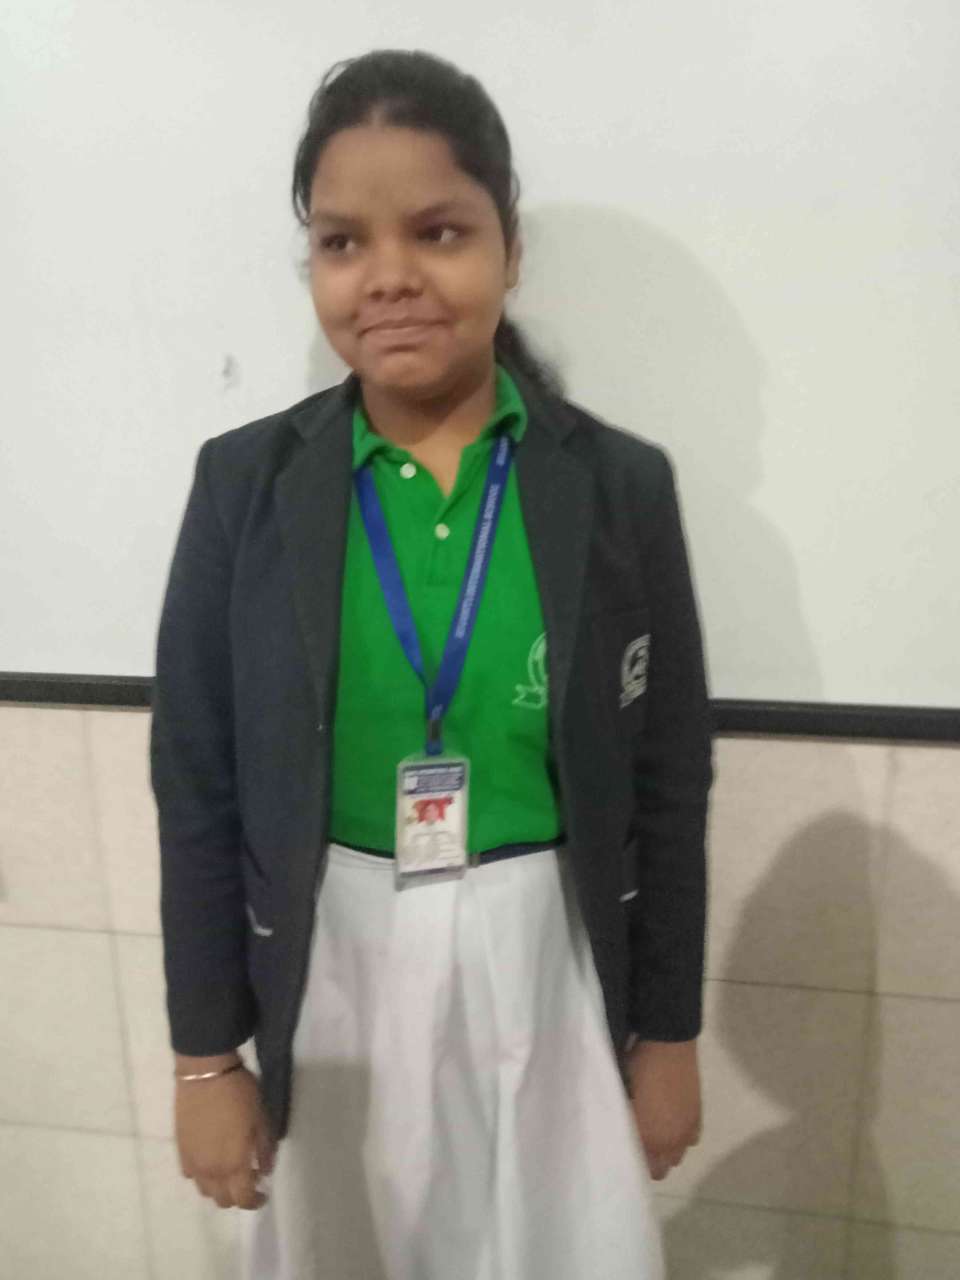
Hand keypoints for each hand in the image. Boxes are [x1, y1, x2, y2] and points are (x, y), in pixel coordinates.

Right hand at [175, 1064, 276, 1208]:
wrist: (205, 1073)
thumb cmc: (240, 1094)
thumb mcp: (261, 1119)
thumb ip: (265, 1149)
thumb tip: (264, 1171)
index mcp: (234, 1165)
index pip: (243, 1199)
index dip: (255, 1201)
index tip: (263, 1193)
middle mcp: (211, 1171)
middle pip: (222, 1200)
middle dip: (238, 1196)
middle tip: (249, 1179)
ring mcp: (192, 1162)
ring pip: (204, 1190)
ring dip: (219, 1187)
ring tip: (229, 1170)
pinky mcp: (180, 1149)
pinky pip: (190, 1174)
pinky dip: (202, 1174)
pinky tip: (210, 1159)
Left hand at [626, 1038, 701, 1180]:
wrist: (667, 1044)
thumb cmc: (638, 1067)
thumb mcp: (623, 1095)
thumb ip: (625, 1123)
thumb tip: (624, 1136)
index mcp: (650, 1137)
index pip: (646, 1169)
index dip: (636, 1164)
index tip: (627, 1152)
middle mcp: (672, 1140)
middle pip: (663, 1169)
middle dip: (652, 1161)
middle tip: (640, 1143)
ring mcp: (687, 1129)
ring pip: (678, 1155)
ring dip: (668, 1149)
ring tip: (656, 1132)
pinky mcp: (697, 1115)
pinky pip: (691, 1140)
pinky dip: (682, 1137)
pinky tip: (673, 1123)